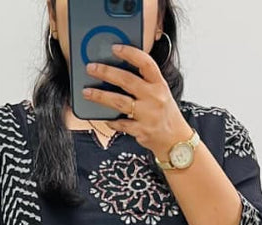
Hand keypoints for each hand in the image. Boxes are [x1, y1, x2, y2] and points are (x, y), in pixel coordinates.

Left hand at [82, 43, 192, 159]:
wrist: (175, 139)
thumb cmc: (164, 113)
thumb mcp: (160, 92)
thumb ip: (144, 82)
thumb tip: (118, 70)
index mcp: (159, 84)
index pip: (146, 63)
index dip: (130, 53)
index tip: (115, 48)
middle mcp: (155, 97)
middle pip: (127, 80)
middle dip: (106, 72)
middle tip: (91, 68)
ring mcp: (148, 115)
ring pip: (119, 102)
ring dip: (100, 96)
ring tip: (87, 92)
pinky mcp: (141, 131)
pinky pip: (120, 124)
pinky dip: (110, 120)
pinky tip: (103, 117)